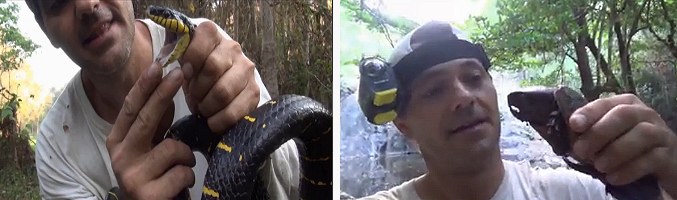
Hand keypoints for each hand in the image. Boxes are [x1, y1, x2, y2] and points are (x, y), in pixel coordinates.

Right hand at [106, 62, 195, 199]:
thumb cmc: (154, 177)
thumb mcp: (150, 147)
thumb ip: (155, 124)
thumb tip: (166, 87)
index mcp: (117, 142)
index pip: (130, 108)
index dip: (145, 86)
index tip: (159, 65)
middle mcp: (118, 157)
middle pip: (145, 118)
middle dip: (165, 92)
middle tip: (181, 72)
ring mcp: (131, 177)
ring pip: (174, 148)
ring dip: (186, 157)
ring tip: (179, 170)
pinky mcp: (148, 195)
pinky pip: (182, 172)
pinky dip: (187, 177)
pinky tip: (178, 186)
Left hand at [178, 21, 259, 132]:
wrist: (219, 87)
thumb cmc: (195, 74)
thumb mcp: (181, 62)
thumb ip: (172, 55)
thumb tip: (166, 58)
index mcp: (212, 35)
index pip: (202, 39)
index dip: (190, 59)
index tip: (185, 74)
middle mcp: (233, 48)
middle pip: (213, 67)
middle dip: (198, 88)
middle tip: (194, 97)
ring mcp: (247, 70)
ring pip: (223, 91)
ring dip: (207, 106)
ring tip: (204, 109)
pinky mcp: (254, 91)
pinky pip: (234, 111)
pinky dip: (219, 120)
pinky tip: (213, 121)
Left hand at [568, 94, 676, 193]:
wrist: (659, 165)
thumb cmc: (625, 147)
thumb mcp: (606, 137)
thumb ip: (588, 132)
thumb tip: (571, 135)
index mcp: (626, 105)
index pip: (606, 103)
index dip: (589, 112)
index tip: (574, 124)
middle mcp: (645, 114)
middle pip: (624, 115)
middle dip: (599, 133)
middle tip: (582, 152)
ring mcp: (660, 133)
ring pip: (641, 134)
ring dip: (615, 152)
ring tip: (599, 166)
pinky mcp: (669, 156)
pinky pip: (651, 159)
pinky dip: (629, 169)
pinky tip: (613, 178)